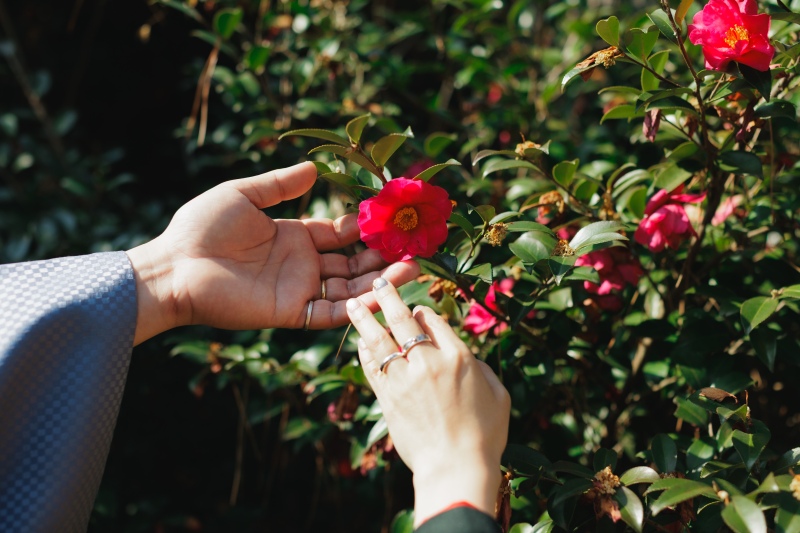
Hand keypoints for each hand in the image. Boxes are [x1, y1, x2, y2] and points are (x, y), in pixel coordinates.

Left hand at [127, 162, 419, 344]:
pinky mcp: (291, 312)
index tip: (392, 218)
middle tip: (413, 246)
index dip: (364, 227)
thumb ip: (280, 184)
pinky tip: (386, 293)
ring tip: (413, 268)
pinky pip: (332, 312)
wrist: (174, 266)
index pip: (339, 234)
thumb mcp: (243, 195)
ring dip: (381, 281)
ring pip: (350, 289)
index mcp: (293, 236)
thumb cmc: (202, 227)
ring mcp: (299, 290)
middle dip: (381, 256)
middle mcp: (302, 265)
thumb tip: (315, 168)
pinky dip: (360, 307)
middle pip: (352, 262)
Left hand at [345, 278, 509, 525]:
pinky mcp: (387, 398)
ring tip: (353, 304)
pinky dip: (364, 353)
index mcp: (458, 357)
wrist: (455, 468)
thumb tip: (465, 356)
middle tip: (377, 284)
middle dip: (388, 298)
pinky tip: (359, 343)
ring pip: (379, 340)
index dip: (421, 311)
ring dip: (365, 319)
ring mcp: (404, 380)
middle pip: (402, 321)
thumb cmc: (484, 435)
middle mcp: (428, 362)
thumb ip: (480, 368)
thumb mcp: (498, 395)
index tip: (415, 310)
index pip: (432, 320)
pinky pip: (371, 367)